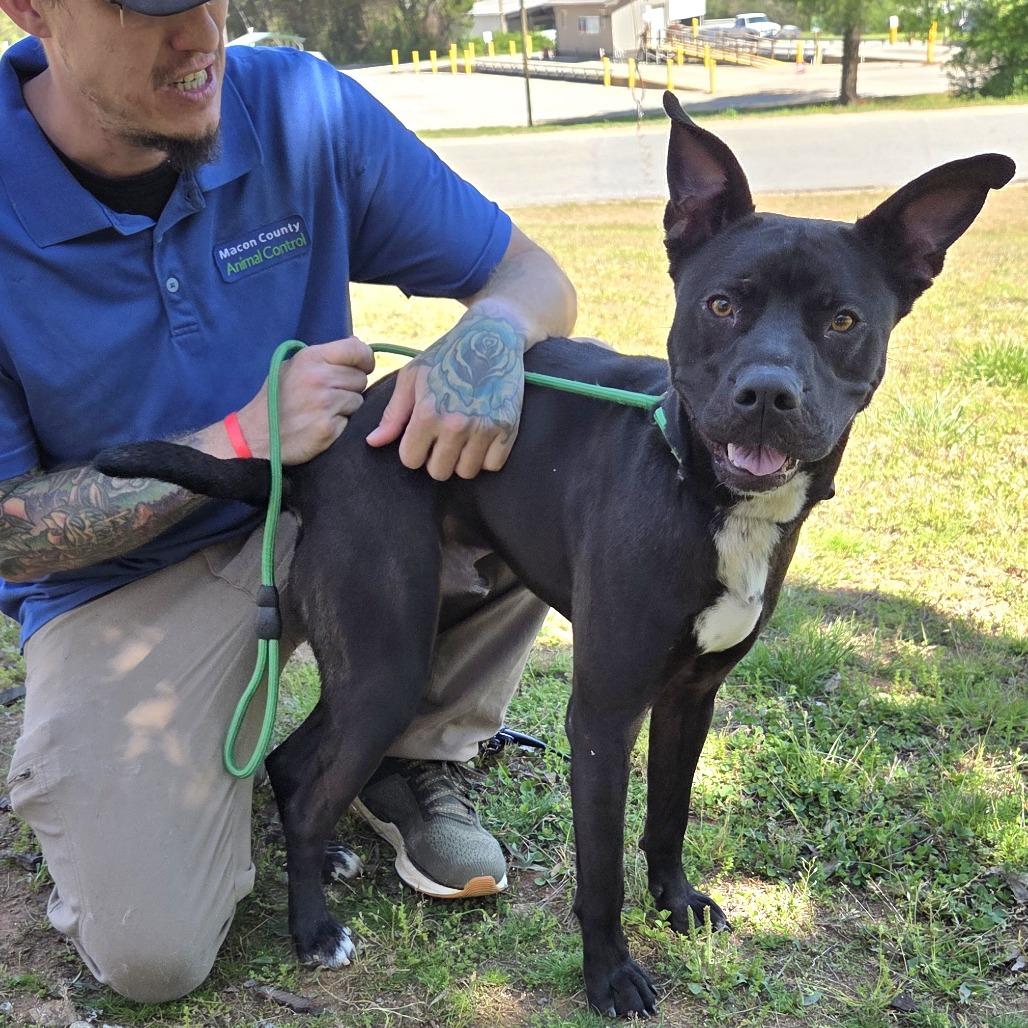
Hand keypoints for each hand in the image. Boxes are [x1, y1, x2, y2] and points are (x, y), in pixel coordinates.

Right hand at [237, 337, 373, 463]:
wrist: (257, 434)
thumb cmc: (277, 398)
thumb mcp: (293, 366)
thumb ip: (324, 357)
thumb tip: (357, 345)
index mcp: (311, 357)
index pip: (357, 349)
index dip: (365, 359)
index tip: (363, 367)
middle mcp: (319, 377)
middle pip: (361, 378)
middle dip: (351, 387)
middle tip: (329, 395)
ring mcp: (324, 403)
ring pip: (358, 400)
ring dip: (346, 407)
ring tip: (322, 410)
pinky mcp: (328, 427)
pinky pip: (350, 421)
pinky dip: (340, 424)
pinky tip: (321, 424)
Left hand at [365, 314, 524, 480]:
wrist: (492, 336)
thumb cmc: (447, 356)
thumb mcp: (413, 377)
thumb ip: (393, 414)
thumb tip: (373, 443)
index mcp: (428, 412)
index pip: (411, 460)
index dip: (413, 450)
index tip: (421, 436)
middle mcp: (456, 424)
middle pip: (439, 471)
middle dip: (436, 458)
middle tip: (442, 437)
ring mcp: (485, 427)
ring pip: (466, 472)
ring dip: (461, 459)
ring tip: (462, 437)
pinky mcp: (508, 428)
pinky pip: (492, 465)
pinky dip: (486, 457)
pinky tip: (481, 437)